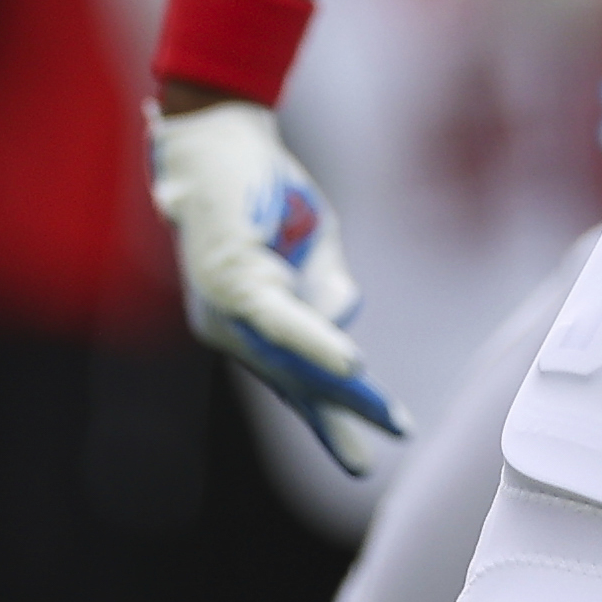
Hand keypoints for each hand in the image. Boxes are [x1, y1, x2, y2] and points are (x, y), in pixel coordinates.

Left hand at [147, 100, 403, 474]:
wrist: (218, 136)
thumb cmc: (265, 190)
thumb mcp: (318, 241)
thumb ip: (331, 290)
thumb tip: (344, 327)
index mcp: (250, 324)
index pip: (294, 384)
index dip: (330, 419)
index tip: (363, 459)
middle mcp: (232, 329)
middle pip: (292, 386)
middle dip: (338, 422)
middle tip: (370, 465)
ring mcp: (227, 311)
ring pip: (290, 363)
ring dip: (337, 390)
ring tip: (383, 418)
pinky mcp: (233, 282)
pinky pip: (281, 322)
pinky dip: (317, 343)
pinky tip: (351, 362)